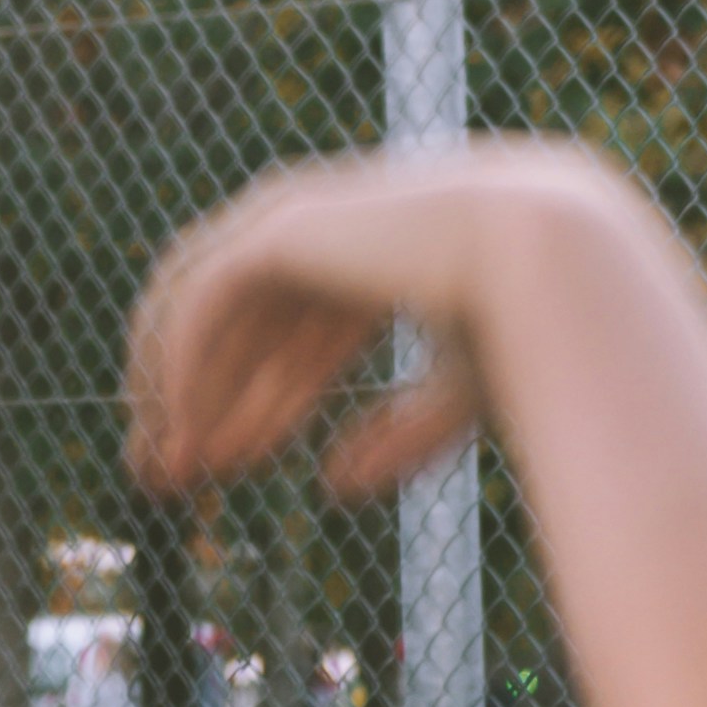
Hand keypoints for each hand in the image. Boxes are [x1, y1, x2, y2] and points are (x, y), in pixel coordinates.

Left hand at [128, 146, 612, 498]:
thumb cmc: (532, 326)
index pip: (288, 337)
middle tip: (157, 476)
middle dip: (193, 404)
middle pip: (233, 326)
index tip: (213, 469)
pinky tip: (180, 429)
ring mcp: (297, 218)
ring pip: (201, 310)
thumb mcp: (459, 395)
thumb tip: (331, 488)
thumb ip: (401, 435)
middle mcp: (327, 233)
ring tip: (157, 469)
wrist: (549, 263)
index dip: (249, 407)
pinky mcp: (278, 225)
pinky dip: (184, 367)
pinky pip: (203, 300)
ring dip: (172, 392)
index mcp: (374, 261)